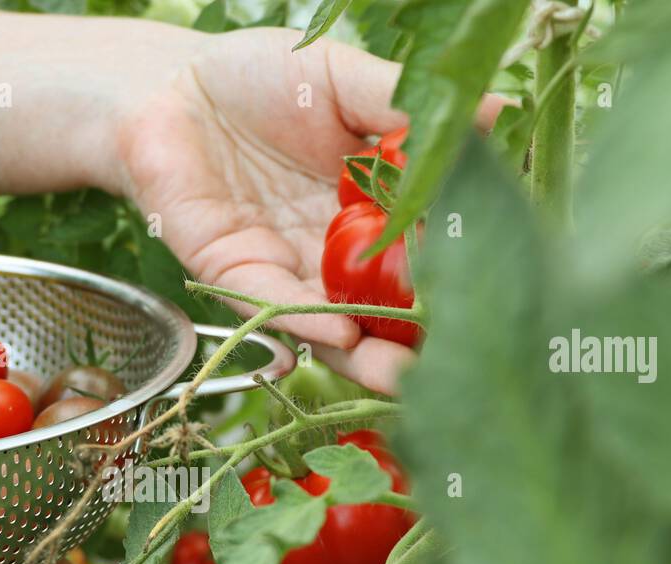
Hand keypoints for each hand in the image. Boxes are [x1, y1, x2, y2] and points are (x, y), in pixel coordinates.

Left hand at [114, 28, 503, 393]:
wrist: (167, 87)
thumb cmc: (258, 79)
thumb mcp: (345, 80)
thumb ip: (407, 102)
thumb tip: (499, 113)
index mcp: (372, 208)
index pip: (425, 250)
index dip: (457, 272)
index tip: (503, 295)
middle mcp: (335, 252)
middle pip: (385, 305)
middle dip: (419, 338)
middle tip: (465, 363)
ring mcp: (288, 270)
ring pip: (335, 323)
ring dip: (370, 356)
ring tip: (407, 377)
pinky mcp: (235, 275)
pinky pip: (275, 304)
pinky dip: (308, 323)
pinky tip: (344, 337)